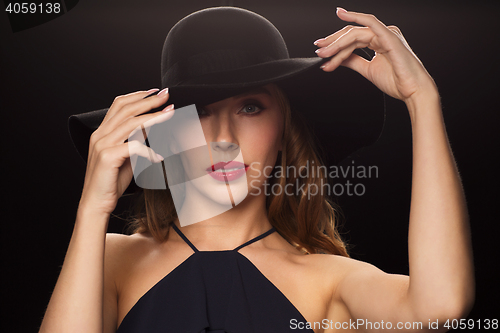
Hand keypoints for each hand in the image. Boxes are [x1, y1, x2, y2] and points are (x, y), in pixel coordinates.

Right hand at [79, 88, 174, 215]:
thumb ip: (135, 141)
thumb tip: (153, 128)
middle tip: (167, 96)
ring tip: (170, 114)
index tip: (155, 92)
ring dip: (154, 117)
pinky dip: (149, 151)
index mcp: (102, 132)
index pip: (119, 105)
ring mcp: (102, 145)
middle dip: (149, 101)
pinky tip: (159, 158)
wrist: (96, 203)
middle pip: (126, 109)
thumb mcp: (126, 157)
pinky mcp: (107, 157)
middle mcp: (100, 135)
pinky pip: (134, 147)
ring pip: (132, 124)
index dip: (137, 96)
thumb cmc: (112, 181)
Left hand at [314, 8, 437, 102]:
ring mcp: (386, 34)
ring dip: (337, 44)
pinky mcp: (389, 36)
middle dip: (332, 43)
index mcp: (378, 41)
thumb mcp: (368, 70)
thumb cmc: (396, 81)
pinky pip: (370, 23)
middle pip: (351, 35)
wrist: (412, 91)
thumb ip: (353, 61)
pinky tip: (341, 15)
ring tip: (325, 54)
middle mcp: (382, 34)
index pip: (352, 40)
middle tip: (319, 51)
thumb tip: (337, 57)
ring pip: (355, 34)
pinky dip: (355, 17)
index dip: (335, 46)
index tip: (321, 54)